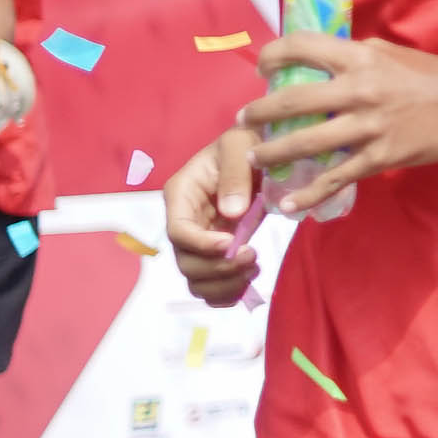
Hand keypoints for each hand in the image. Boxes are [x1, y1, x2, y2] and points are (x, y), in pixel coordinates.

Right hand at [164, 128, 264, 304]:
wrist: (259, 154)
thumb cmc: (246, 143)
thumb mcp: (240, 143)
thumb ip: (235, 174)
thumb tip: (232, 213)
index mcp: (181, 195)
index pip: (178, 231)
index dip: (202, 244)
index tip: (232, 242)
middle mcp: (185, 221)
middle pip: (185, 262)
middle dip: (217, 269)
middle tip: (252, 257)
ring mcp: (199, 240)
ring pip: (195, 279)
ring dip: (224, 284)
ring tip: (253, 268)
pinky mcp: (215, 252)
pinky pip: (210, 285)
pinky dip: (226, 294)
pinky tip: (247, 283)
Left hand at [234, 32, 437, 210]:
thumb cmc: (427, 73)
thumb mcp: (386, 51)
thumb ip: (352, 55)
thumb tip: (319, 60)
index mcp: (359, 58)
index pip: (302, 47)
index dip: (273, 55)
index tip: (261, 69)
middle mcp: (358, 90)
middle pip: (292, 101)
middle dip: (260, 112)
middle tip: (244, 120)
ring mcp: (367, 126)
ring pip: (306, 142)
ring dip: (272, 152)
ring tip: (254, 157)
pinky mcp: (379, 156)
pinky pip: (336, 177)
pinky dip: (308, 193)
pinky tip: (287, 204)